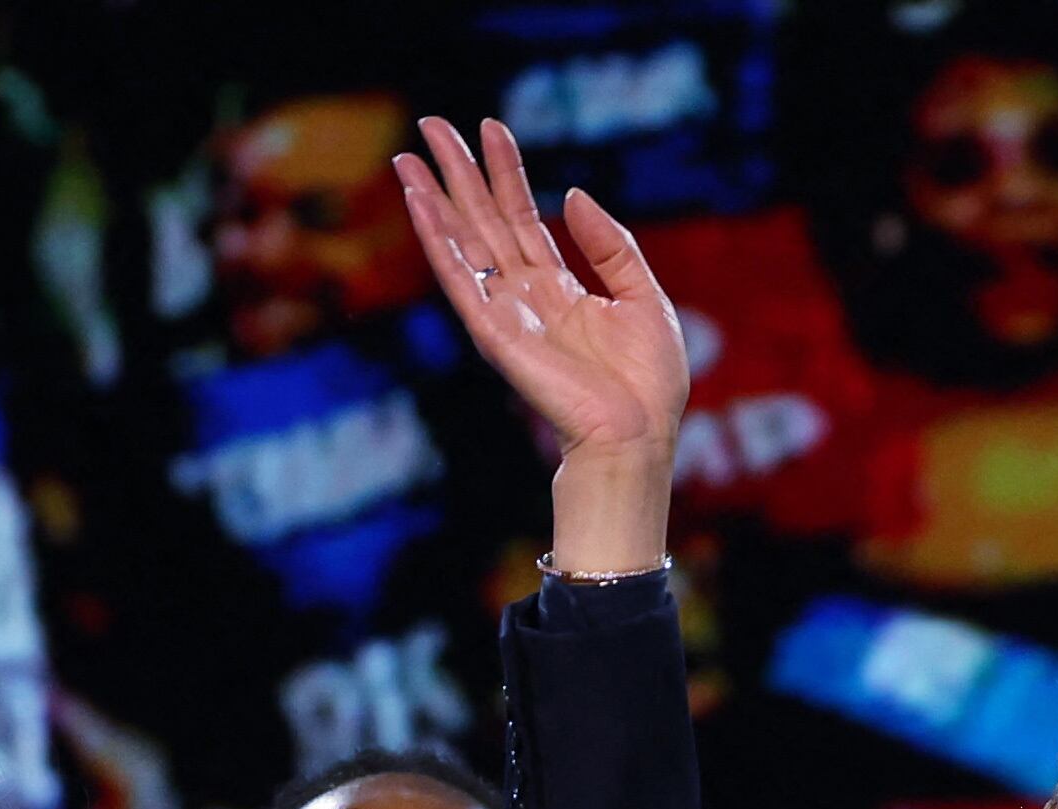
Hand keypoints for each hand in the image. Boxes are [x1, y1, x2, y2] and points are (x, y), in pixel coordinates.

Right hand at [397, 118, 684, 574]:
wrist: (637, 436)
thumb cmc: (648, 384)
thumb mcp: (646, 298)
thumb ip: (612, 246)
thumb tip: (570, 196)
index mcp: (560, 289)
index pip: (523, 218)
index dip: (507, 172)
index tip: (492, 127)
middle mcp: (525, 297)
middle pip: (483, 221)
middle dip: (459, 173)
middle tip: (431, 124)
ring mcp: (505, 313)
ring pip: (462, 243)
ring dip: (433, 198)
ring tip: (409, 155)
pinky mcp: (493, 332)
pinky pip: (458, 277)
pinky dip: (437, 239)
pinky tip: (419, 203)